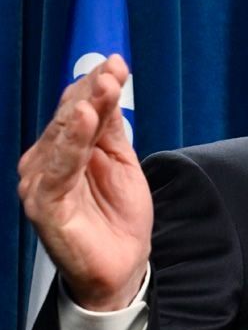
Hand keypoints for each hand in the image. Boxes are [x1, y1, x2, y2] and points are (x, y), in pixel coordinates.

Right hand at [18, 55, 151, 310]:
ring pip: (61, 139)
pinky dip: (70, 145)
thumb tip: (107, 87)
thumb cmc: (119, 218)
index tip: (117, 63)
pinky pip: (57, 171)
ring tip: (101, 89)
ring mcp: (42, 183)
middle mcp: (47, 162)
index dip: (95, 86)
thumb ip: (112, 131)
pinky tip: (84, 122)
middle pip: (68, 119)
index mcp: (65, 151)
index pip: (77, 111)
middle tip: (112, 71)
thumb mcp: (123, 164)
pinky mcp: (45, 205)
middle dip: (91, 92)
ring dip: (82, 111)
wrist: (124, 266)